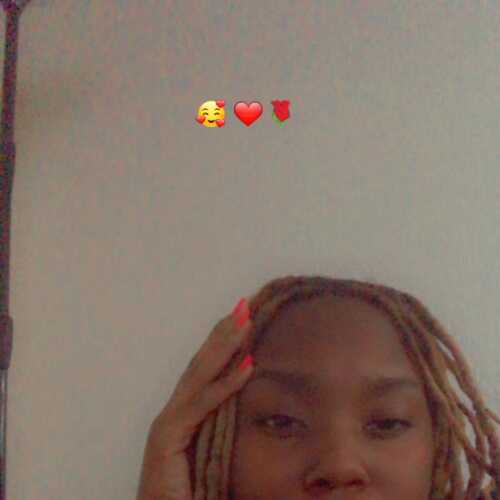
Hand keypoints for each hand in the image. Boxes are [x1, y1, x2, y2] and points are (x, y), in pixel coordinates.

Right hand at [136, 303, 253, 499]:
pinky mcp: (166, 441)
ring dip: (224, 346)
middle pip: (202, 364)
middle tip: (245, 304)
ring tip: (245, 320)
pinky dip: (224, 385)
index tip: (246, 319)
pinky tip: (247, 366)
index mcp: (186, 415)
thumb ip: (230, 428)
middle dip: (224, 332)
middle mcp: (175, 413)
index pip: (208, 371)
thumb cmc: (193, 494)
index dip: (225, 343)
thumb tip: (260, 408)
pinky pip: (201, 407)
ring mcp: (168, 425)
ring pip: (200, 376)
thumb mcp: (218, 455)